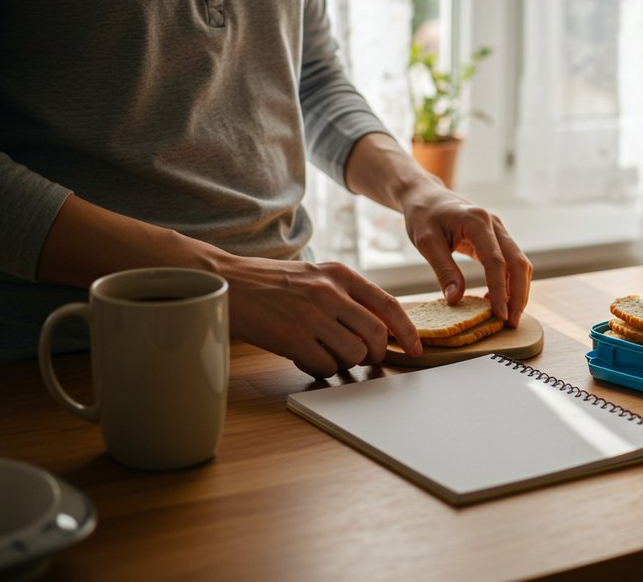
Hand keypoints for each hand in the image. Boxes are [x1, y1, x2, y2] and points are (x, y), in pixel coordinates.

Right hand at [218, 256, 421, 377]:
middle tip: (365, 358)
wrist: (227, 280)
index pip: (388, 305)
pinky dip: (320, 368)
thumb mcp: (315, 275)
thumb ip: (346, 294)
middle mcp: (330, 293)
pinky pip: (325, 366)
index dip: (407, 331)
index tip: (416, 348)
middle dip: (376, 354)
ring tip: (326, 352)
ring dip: (345, 362)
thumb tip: (378, 326)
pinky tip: (304, 356)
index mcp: (339, 274)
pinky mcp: (292, 338)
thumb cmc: (271, 282)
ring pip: (354, 354)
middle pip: (376, 335)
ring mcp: (311, 316)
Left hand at [397, 183, 532, 326]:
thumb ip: (444, 270)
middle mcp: (494, 224)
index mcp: (478, 221)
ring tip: (507, 317)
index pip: (496, 261)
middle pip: (517, 262)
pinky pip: (510, 262)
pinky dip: (509, 282)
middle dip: (518, 295)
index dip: (500, 290)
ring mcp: (498, 231)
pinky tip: (495, 300)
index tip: (500, 315)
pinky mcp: (496, 239)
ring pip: (519, 263)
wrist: (425, 197)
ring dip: (518, 290)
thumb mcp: (426, 243)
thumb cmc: (423, 216)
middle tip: (511, 323)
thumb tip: (456, 300)